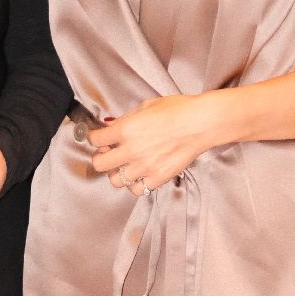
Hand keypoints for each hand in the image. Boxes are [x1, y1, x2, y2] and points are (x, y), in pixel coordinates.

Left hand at [88, 95, 214, 191]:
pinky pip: (137, 189)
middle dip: (100, 157)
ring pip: (116, 180)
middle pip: (98, 164)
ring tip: (125, 165)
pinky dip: (136, 183)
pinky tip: (141, 174)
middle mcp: (131, 151)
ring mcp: (144, 167)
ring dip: (117, 172)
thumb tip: (113, 125)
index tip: (97, 138)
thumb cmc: (177, 110)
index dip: (94, 137)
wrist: (200, 123)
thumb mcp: (145, 106)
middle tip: (107, 152)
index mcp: (125, 130)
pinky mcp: (158, 178)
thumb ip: (126, 119)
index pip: (95, 139)